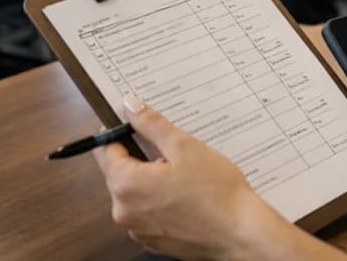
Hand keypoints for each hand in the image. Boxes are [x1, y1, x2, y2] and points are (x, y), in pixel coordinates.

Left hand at [94, 95, 290, 259]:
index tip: (136, 124)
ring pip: (136, 193)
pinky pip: (148, 212)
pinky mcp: (152, 241)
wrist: (239, 233)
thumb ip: (152, 124)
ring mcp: (138, 229)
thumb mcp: (184, 146)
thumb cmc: (216, 192)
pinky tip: (186, 196)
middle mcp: (124, 211)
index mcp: (126, 185)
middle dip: (142, 158)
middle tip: (173, 151)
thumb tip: (130, 105)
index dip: (119, 132)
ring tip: (185, 175)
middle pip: (120, 173)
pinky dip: (160, 201)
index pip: (106, 150)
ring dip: (152, 181)